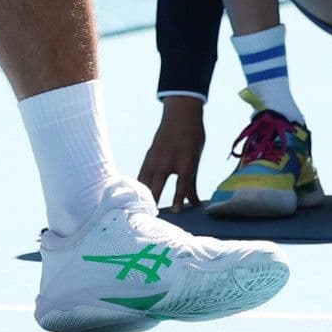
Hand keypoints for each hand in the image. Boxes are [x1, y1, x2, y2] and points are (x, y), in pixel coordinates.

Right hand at [139, 96, 205, 212]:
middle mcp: (168, 160)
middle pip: (157, 185)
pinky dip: (139, 185)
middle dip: (153, 202)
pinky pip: (142, 174)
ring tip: (140, 212)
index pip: (182, 184)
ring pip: (146, 180)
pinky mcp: (149, 155)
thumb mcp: (196, 158)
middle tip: (150, 219)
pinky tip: (136, 196)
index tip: (176, 213)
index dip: (179, 199)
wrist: (181, 112)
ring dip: (143, 195)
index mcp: (185, 161)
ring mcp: (156, 157)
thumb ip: (192, 183)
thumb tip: (195, 204)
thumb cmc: (192, 137)